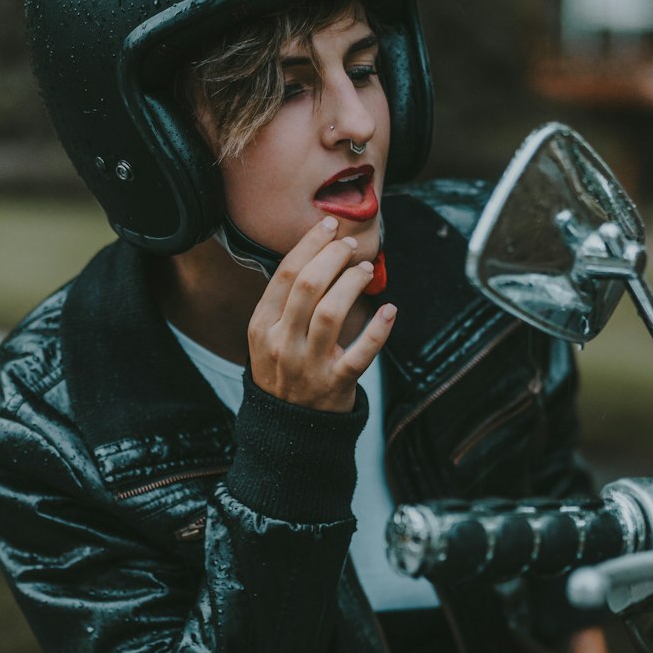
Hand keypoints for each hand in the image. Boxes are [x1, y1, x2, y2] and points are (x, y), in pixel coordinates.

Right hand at [248, 217, 395, 412]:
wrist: (289, 427)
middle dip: (333, 256)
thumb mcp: (268, 336)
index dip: (310, 244)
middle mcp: (283, 343)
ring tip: (365, 270)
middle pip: (308, 286)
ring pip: (332, 313)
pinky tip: (389, 310)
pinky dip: (378, 330)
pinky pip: (361, 353)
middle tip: (350, 245)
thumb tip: (317, 252)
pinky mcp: (336, 384)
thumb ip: (284, 301)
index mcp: (262, 326)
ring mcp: (310, 365)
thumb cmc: (283, 370)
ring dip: (352, 283)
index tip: (329, 226)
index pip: (285, 274)